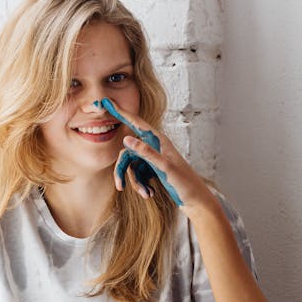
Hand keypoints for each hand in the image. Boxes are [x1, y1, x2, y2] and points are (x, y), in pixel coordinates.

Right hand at [94, 99, 212, 211]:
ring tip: (148, 194)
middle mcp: (154, 147)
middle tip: (120, 187)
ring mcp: (153, 158)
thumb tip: (127, 139)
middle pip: (127, 153)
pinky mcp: (152, 169)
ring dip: (136, 182)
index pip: (136, 123)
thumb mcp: (165, 168)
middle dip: (123, 171)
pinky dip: (141, 185)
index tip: (106, 101)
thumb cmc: (185, 183)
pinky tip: (151, 193)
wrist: (195, 200)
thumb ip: (146, 152)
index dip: (120, 113)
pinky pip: (138, 174)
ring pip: (132, 166)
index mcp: (159, 140)